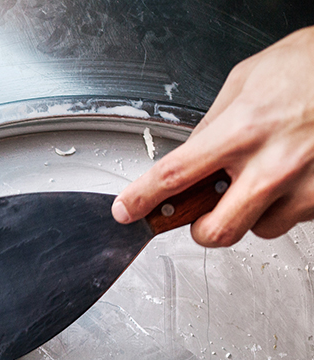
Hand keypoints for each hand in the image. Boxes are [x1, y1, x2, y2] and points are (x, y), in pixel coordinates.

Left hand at [112, 26, 313, 245]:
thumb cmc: (309, 66)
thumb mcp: (246, 81)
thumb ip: (214, 122)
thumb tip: (191, 150)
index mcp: (241, 130)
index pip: (173, 176)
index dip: (141, 199)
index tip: (127, 211)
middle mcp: (271, 165)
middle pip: (216, 230)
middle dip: (198, 228)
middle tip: (199, 214)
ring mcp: (302, 186)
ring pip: (256, 230)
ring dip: (248, 214)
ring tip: (259, 179)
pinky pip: (290, 220)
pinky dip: (282, 205)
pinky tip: (289, 176)